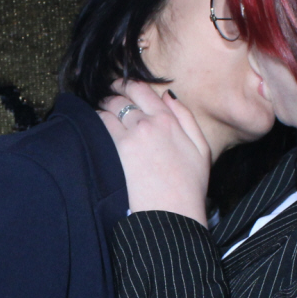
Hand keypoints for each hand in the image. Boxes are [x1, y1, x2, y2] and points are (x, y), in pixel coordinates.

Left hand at [97, 80, 212, 225]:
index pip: (144, 90)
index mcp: (170, 120)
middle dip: (113, 91)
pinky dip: (97, 120)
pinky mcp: (120, 150)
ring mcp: (133, 135)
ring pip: (111, 108)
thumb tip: (168, 96)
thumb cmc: (190, 186)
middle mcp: (150, 123)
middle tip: (107, 93)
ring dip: (104, 105)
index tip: (122, 86)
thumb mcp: (202, 148)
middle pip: (125, 96)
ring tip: (100, 108)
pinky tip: (94, 123)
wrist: (173, 213)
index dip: (129, 84)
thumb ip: (186, 117)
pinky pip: (103, 125)